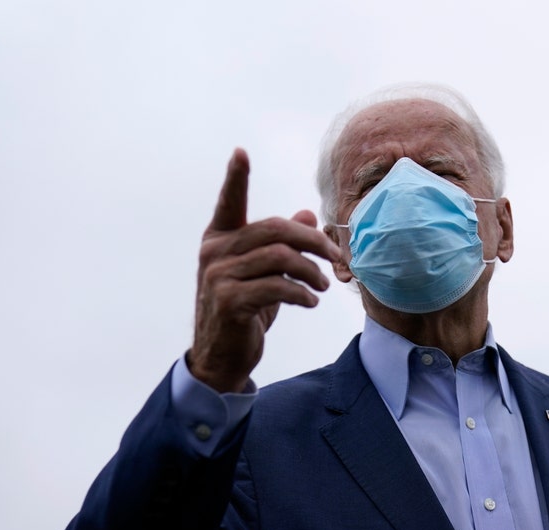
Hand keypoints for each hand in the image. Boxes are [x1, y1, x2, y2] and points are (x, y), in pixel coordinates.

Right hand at [188, 149, 341, 392]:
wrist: (222, 356)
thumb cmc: (245, 310)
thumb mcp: (264, 275)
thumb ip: (281, 245)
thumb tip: (306, 215)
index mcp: (219, 239)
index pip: (229, 203)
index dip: (235, 178)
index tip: (240, 152)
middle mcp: (214, 253)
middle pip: (274, 229)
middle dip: (312, 240)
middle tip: (334, 255)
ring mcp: (218, 277)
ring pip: (280, 258)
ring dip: (311, 271)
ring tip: (323, 285)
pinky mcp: (230, 302)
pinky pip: (276, 287)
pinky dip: (301, 293)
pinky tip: (310, 302)